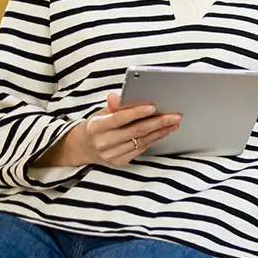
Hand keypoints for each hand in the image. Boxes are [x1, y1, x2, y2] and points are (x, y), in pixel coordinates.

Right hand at [42, 93, 180, 167]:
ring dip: (160, 132)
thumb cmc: (96, 126)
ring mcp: (110, 155)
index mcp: (96, 127)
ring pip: (141, 141)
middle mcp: (102, 142)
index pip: (120, 118)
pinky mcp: (119, 162)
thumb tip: (118, 96)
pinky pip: (140, 150)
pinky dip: (153, 140)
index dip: (137, 112)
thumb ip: (113, 106)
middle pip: (135, 131)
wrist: (83, 147)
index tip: (153, 107)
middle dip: (158, 122)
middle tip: (174, 116)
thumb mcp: (100, 113)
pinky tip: (162, 133)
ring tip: (173, 123)